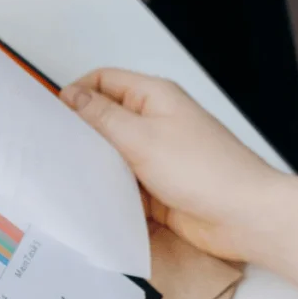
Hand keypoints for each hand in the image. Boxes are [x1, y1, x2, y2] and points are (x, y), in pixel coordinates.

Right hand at [60, 68, 286, 261]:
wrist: (244, 217)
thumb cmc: (208, 172)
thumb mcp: (142, 138)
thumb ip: (102, 116)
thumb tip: (71, 96)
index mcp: (154, 97)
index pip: (104, 81)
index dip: (77, 92)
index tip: (52, 114)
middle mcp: (154, 122)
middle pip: (105, 117)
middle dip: (80, 130)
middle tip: (55, 146)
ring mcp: (155, 155)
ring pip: (111, 153)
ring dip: (94, 163)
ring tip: (69, 173)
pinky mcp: (156, 186)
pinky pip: (121, 182)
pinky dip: (107, 188)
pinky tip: (93, 197)